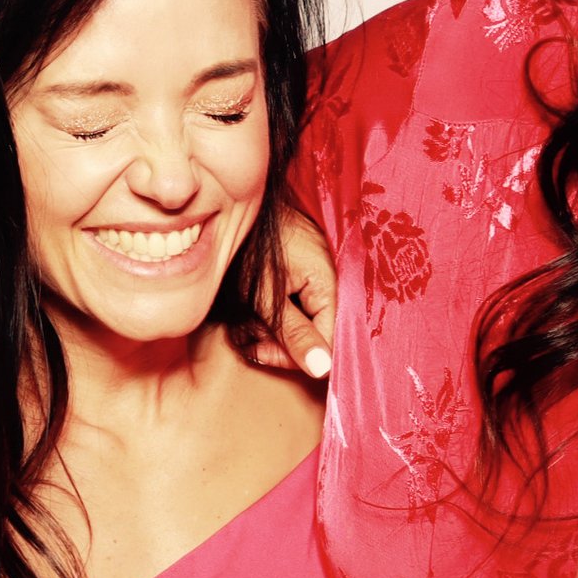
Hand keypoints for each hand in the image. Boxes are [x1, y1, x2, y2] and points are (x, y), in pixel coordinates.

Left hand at [239, 205, 336, 378]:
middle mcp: (337, 280)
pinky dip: (279, 313)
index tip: (263, 351)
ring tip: (247, 317)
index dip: (298, 356)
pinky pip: (303, 306)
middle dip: (280, 342)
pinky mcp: (313, 273)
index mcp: (332, 284)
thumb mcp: (266, 297)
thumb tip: (324, 371)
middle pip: (319, 335)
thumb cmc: (251, 247)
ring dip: (276, 329)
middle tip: (248, 334)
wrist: (240, 206)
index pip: (331, 341)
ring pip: (308, 323)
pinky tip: (257, 308)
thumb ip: (295, 335)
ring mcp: (326, 275)